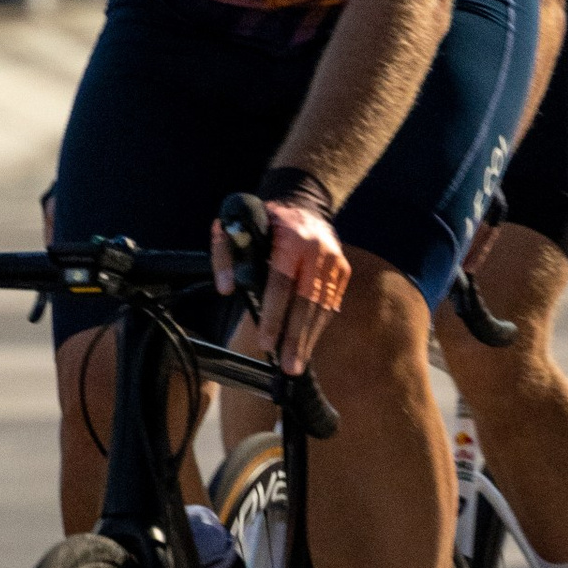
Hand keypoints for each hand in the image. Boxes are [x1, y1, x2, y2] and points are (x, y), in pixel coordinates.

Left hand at [213, 196, 349, 375]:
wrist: (303, 201)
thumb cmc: (264, 219)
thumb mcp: (236, 225)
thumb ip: (225, 255)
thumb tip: (227, 288)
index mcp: (290, 239)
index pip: (281, 283)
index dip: (274, 315)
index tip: (266, 342)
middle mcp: (317, 251)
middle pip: (306, 302)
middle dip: (296, 337)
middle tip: (289, 366)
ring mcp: (334, 261)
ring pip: (322, 306)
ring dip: (309, 338)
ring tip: (298, 364)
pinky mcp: (342, 270)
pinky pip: (331, 303)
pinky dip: (319, 325)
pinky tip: (308, 344)